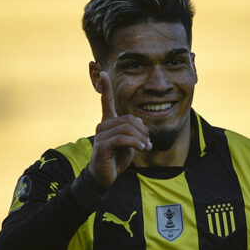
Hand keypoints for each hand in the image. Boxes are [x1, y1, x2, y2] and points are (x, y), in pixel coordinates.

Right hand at [88, 71, 151, 187]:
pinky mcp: (102, 146)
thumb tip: (139, 122)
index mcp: (108, 123)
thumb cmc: (116, 159)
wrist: (105, 176)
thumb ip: (134, 131)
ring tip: (145, 147)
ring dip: (141, 138)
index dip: (106, 87)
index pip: (106, 102)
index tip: (102, 72)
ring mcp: (101, 136)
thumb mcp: (129, 143)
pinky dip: (135, 143)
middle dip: (142, 131)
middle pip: (128, 119)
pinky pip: (122, 138)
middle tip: (148, 143)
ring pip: (127, 128)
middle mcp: (103, 126)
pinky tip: (141, 148)